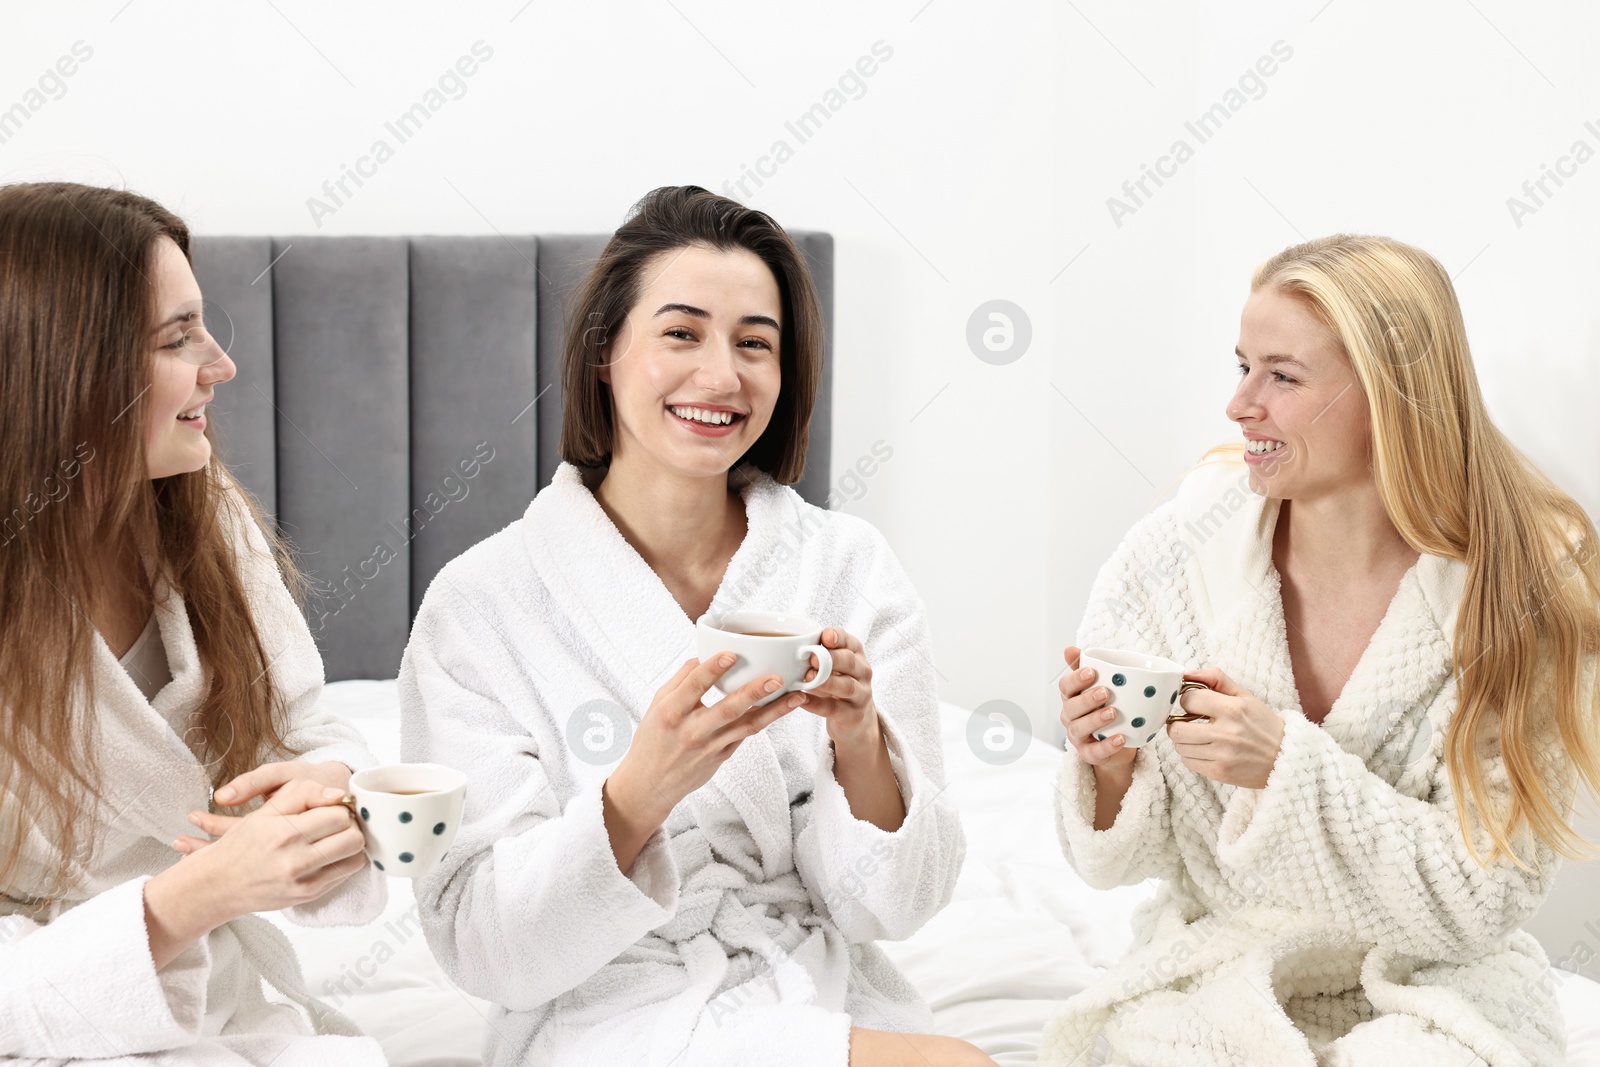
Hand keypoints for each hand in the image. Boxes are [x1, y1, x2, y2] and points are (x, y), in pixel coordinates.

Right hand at [165, 778, 368, 918]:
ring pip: (354, 856)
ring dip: (349, 843)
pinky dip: (342, 861)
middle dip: (349, 825)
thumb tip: (337, 795)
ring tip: (333, 837)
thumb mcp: (265, 812)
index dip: (339, 807)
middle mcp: (294, 860)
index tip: (330, 806)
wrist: (217, 885)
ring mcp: (303, 882)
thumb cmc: (241, 844)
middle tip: (335, 821)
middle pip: (353, 836)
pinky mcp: (308, 896)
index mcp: (284, 833)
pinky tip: (327, 854)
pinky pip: (344, 874)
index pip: (338, 814)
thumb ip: (302, 795)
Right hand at [609, 654, 808, 821]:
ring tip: (797, 696)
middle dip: (754, 693)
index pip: (693, 687)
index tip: (731, 653)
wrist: (650, 785)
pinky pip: (746, 735)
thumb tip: (700, 657)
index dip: (712, 669)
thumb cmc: (652, 740)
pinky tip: (783, 708)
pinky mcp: (723, 757)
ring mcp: (710, 747)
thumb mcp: (655, 706)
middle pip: (727, 710)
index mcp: (671, 714)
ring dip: (775, 711)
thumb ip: (679, 681)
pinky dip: (765, 720)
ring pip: (747, 726)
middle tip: (777, 678)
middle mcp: (692, 731)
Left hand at [800, 627, 878, 748]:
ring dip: (826, 681)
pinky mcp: (854, 715)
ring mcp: (861, 694)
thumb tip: (790, 649)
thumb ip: (817, 655)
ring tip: (808, 678)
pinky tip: (803, 700)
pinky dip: (818, 705)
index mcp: (855, 654)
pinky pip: (835, 708)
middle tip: (812, 658)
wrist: (853, 716)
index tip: (824, 636)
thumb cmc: (836, 683)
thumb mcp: (829, 666)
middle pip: (850, 662)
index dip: (838, 637)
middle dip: (831, 658)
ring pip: (847, 685)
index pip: (849, 641)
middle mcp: (862, 672)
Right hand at [1060, 646, 1136, 771]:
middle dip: (1086, 699)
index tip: (1092, 671)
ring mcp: (1078, 736)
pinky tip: (1120, 738)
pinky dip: (1106, 746)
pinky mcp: (1088, 754)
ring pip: (1078, 729)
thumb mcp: (1101, 686)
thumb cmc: (1108, 707)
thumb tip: (1069, 649)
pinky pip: (1093, 752)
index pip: (1066, 686)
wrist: (1121, 741)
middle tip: (1105, 692)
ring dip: (1095, 721)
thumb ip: (1088, 667)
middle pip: (1070, 708)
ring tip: (1113, 713)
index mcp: (1072, 697)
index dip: (1076, 678)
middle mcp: (1071, 716)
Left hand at [1167, 667, 1284, 788]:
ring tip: (1199, 738)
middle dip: (1178, 724)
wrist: (1286, 758)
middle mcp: (1226, 733)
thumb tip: (1187, 674)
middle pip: (1176, 729)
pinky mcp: (1220, 772)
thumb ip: (1216, 679)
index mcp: (1232, 709)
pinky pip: (1188, 762)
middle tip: (1187, 723)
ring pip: (1180, 747)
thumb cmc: (1263, 725)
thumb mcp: (1245, 696)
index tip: (1193, 705)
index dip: (1187, 700)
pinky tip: (1206, 751)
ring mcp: (1222, 755)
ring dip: (1185, 741)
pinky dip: (1192, 756)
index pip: (1188, 700)